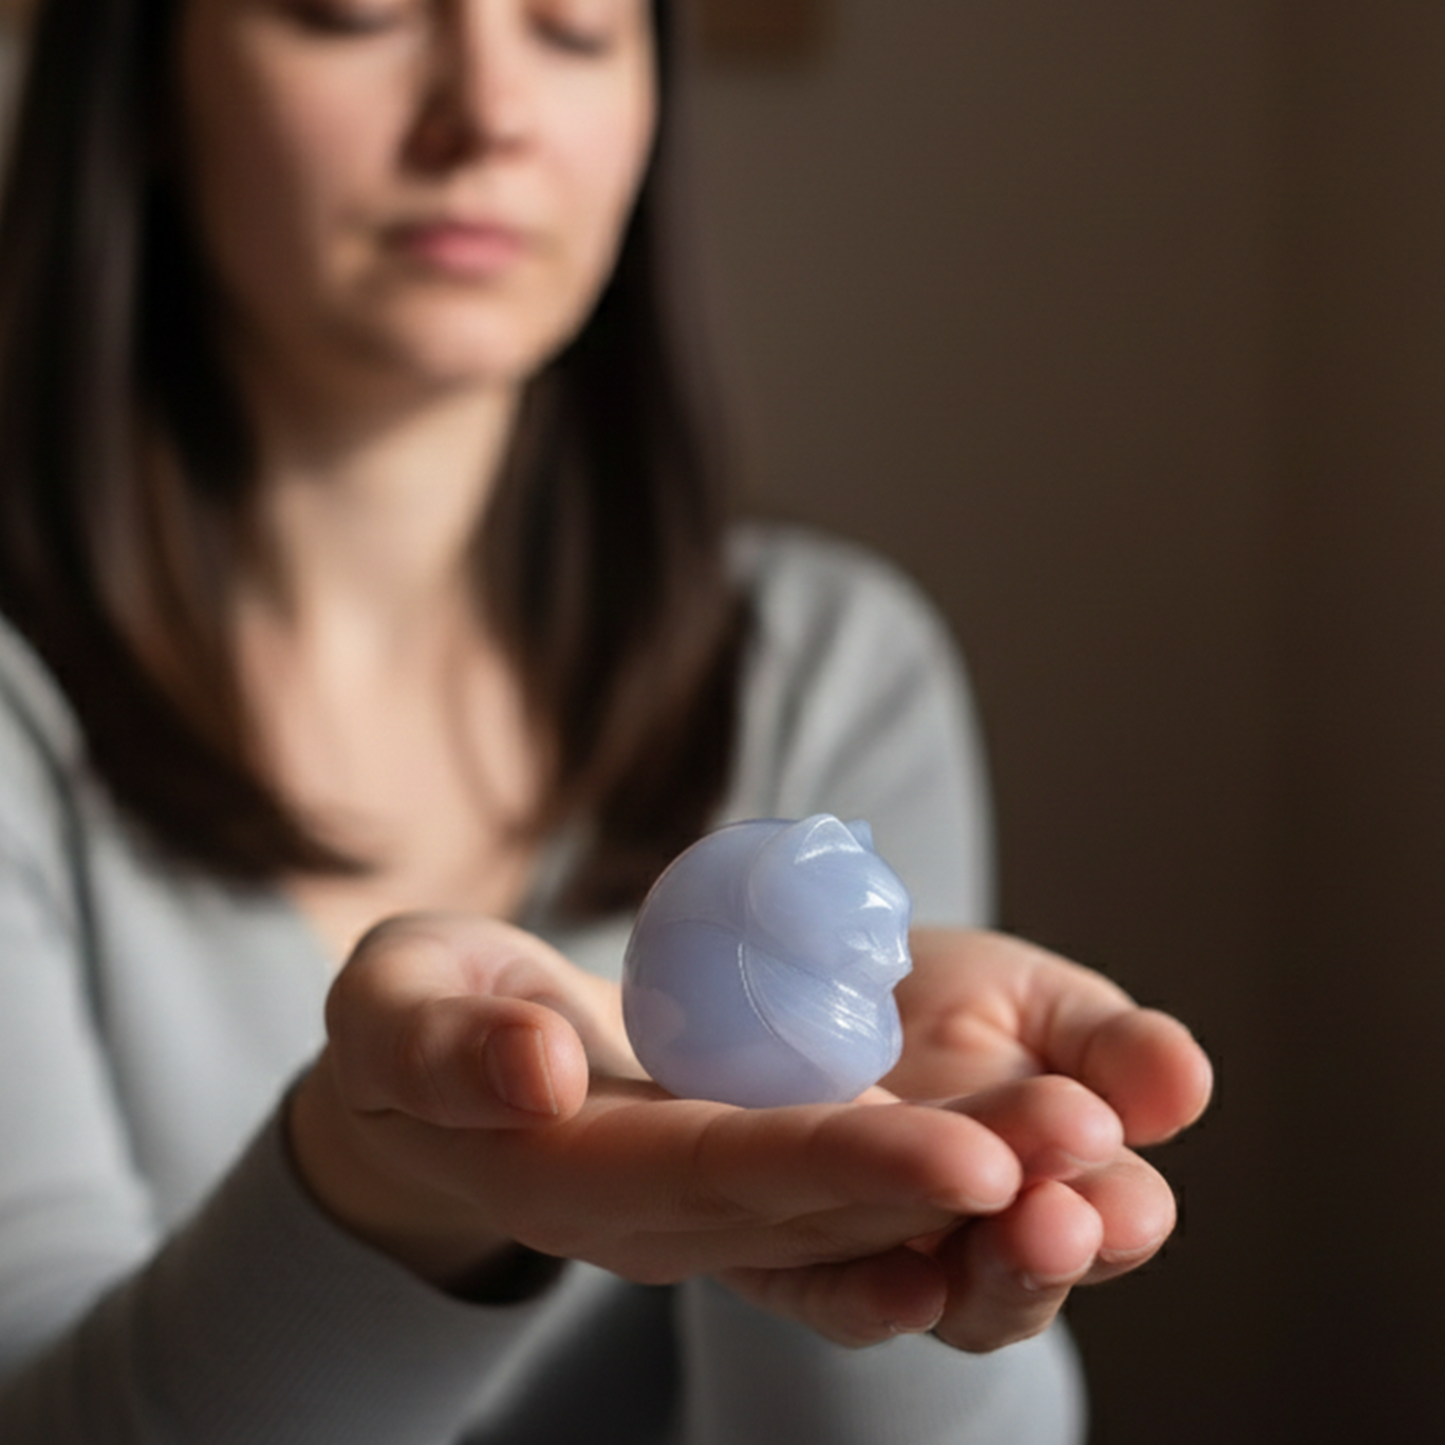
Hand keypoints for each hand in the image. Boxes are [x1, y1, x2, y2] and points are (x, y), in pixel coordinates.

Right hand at [288, 914, 1042, 1296]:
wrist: (436, 1082)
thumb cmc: (409, 1026)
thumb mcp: (395, 1009)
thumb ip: (445, 1045)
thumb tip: (537, 1071)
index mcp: (583, 1172)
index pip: (731, 1173)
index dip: (850, 1164)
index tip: (974, 1156)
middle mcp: (667, 1210)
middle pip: (831, 1203)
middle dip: (963, 1179)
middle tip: (1090, 1142)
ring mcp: (714, 1198)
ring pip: (866, 1201)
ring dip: (985, 1180)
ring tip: (1101, 1139)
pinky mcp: (742, 1166)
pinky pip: (856, 1180)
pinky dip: (946, 1170)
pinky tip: (1041, 1154)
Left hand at [718, 928, 1212, 1351]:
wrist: (810, 979)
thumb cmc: (937, 1000)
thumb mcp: (1032, 1001)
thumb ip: (1109, 1045)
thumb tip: (1188, 1083)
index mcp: (1060, 1178)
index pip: (1112, 1216)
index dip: (1119, 1214)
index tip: (1120, 1198)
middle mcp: (982, 1235)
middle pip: (1029, 1279)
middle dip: (1049, 1256)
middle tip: (1062, 1222)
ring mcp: (892, 1253)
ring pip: (951, 1304)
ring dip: (985, 1282)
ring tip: (1004, 1233)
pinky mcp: (797, 1259)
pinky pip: (833, 1300)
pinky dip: (868, 1305)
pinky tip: (901, 1288)